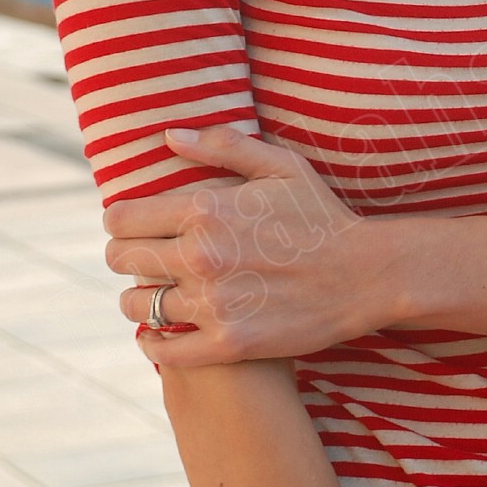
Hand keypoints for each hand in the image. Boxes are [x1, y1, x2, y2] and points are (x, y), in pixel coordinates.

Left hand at [105, 126, 383, 365]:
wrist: (365, 274)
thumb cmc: (321, 216)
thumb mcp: (280, 167)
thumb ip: (221, 145)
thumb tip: (168, 137)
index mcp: (206, 209)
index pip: (122, 218)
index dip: (120, 221)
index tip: (132, 226)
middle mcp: (200, 256)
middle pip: (121, 260)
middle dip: (125, 256)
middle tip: (141, 259)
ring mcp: (213, 303)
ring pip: (137, 306)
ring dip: (139, 300)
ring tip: (154, 295)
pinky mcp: (228, 344)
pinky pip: (163, 349)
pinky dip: (154, 343)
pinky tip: (162, 333)